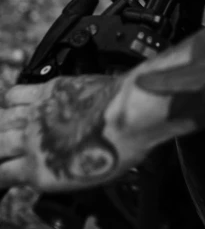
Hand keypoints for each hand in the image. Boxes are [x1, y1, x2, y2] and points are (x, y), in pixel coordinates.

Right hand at [0, 74, 148, 191]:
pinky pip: (16, 93)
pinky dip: (13, 98)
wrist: (128, 114)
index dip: (3, 172)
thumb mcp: (83, 178)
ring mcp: (37, 114)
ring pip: (3, 120)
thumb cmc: (118, 146)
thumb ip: (57, 172)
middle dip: (1, 147)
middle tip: (7, 145)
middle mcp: (31, 143)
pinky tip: (19, 102)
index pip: (2, 175)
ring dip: (5, 124)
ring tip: (10, 125)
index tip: (6, 168)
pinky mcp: (48, 89)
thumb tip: (53, 167)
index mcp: (40, 172)